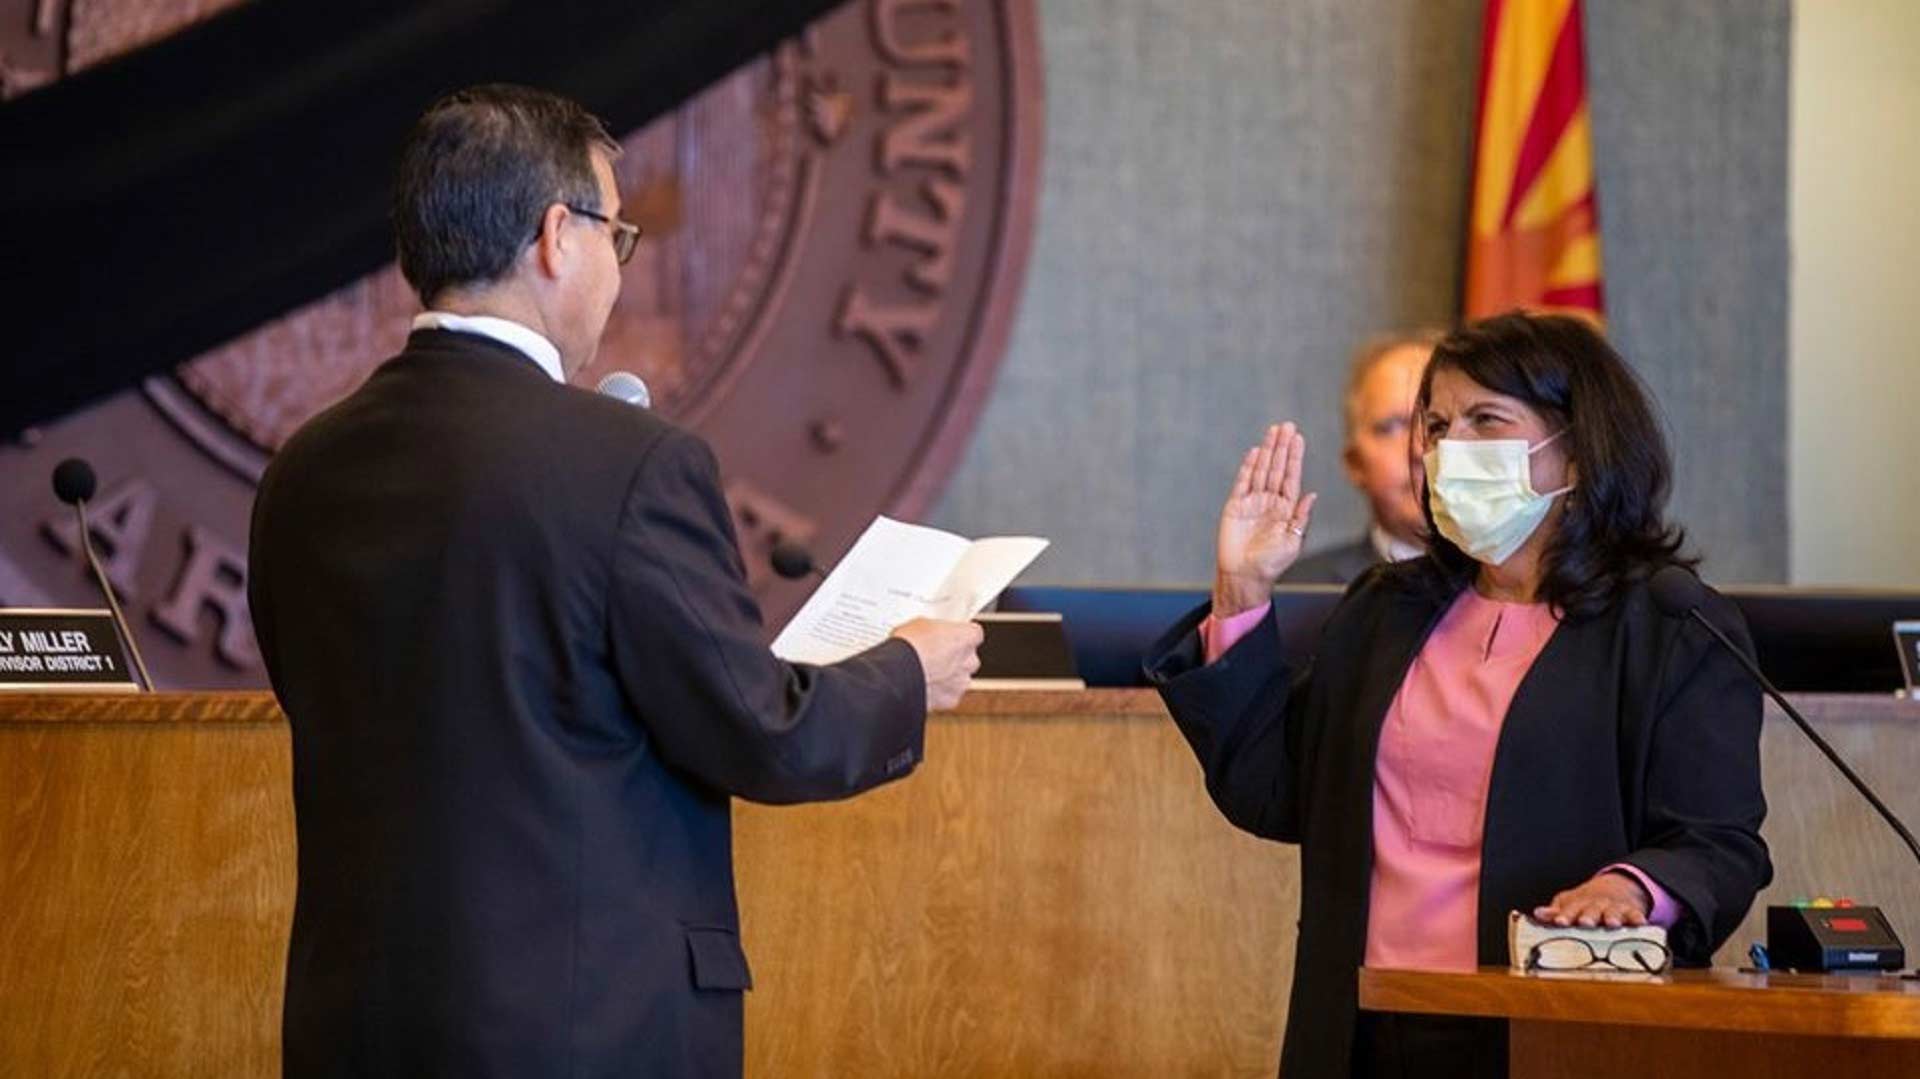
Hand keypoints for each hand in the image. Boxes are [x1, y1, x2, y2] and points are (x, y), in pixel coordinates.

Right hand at [890, 618, 983, 710]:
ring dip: (947, 677)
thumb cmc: (909, 647)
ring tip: (925, 673)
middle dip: (954, 658)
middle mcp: (970, 660)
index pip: (973, 633)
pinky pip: (948, 695)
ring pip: (959, 679)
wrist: (898, 675)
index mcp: (967, 636)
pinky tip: (923, 686)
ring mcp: (962, 682)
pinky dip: (939, 693)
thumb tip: (930, 632)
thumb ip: (935, 630)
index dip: (959, 635)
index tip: (949, 636)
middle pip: (968, 658)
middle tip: (934, 656)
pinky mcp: (951, 700)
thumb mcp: (920, 624)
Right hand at [1214, 423, 1317, 614]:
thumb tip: (1312, 494)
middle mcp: (1270, 501)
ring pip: (1261, 470)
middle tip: (1287, 426)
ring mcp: (1252, 502)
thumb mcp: (1293, 541)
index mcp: (1286, 509)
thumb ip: (1300, 517)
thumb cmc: (1272, 563)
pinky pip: (1243, 482)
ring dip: (1267, 451)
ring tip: (1273, 431)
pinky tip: (1255, 452)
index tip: (1298, 438)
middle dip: (1282, 447)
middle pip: (1277, 468)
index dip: (1295, 457)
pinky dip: (1248, 467)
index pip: (1292, 477)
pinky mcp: (1235, 506)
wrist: (1245, 576)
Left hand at [1534, 871, 1650, 929]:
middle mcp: (1595, 905)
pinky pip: (1635, 915)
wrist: (1615, 888)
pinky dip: (1637, 919)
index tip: (1559, 922)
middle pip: (1591, 910)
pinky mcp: (1631, 912)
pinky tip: (1640, 924)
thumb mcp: (1568, 902)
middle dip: (1588, 916)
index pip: (1568, 910)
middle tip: (1585, 922)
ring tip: (1612, 923)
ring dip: (1612, 917)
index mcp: (1578, 904)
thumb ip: (1555, 911)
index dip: (1564, 916)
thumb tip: (1538, 913)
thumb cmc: (1587, 902)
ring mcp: (1613, 908)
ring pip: (1612, 912)